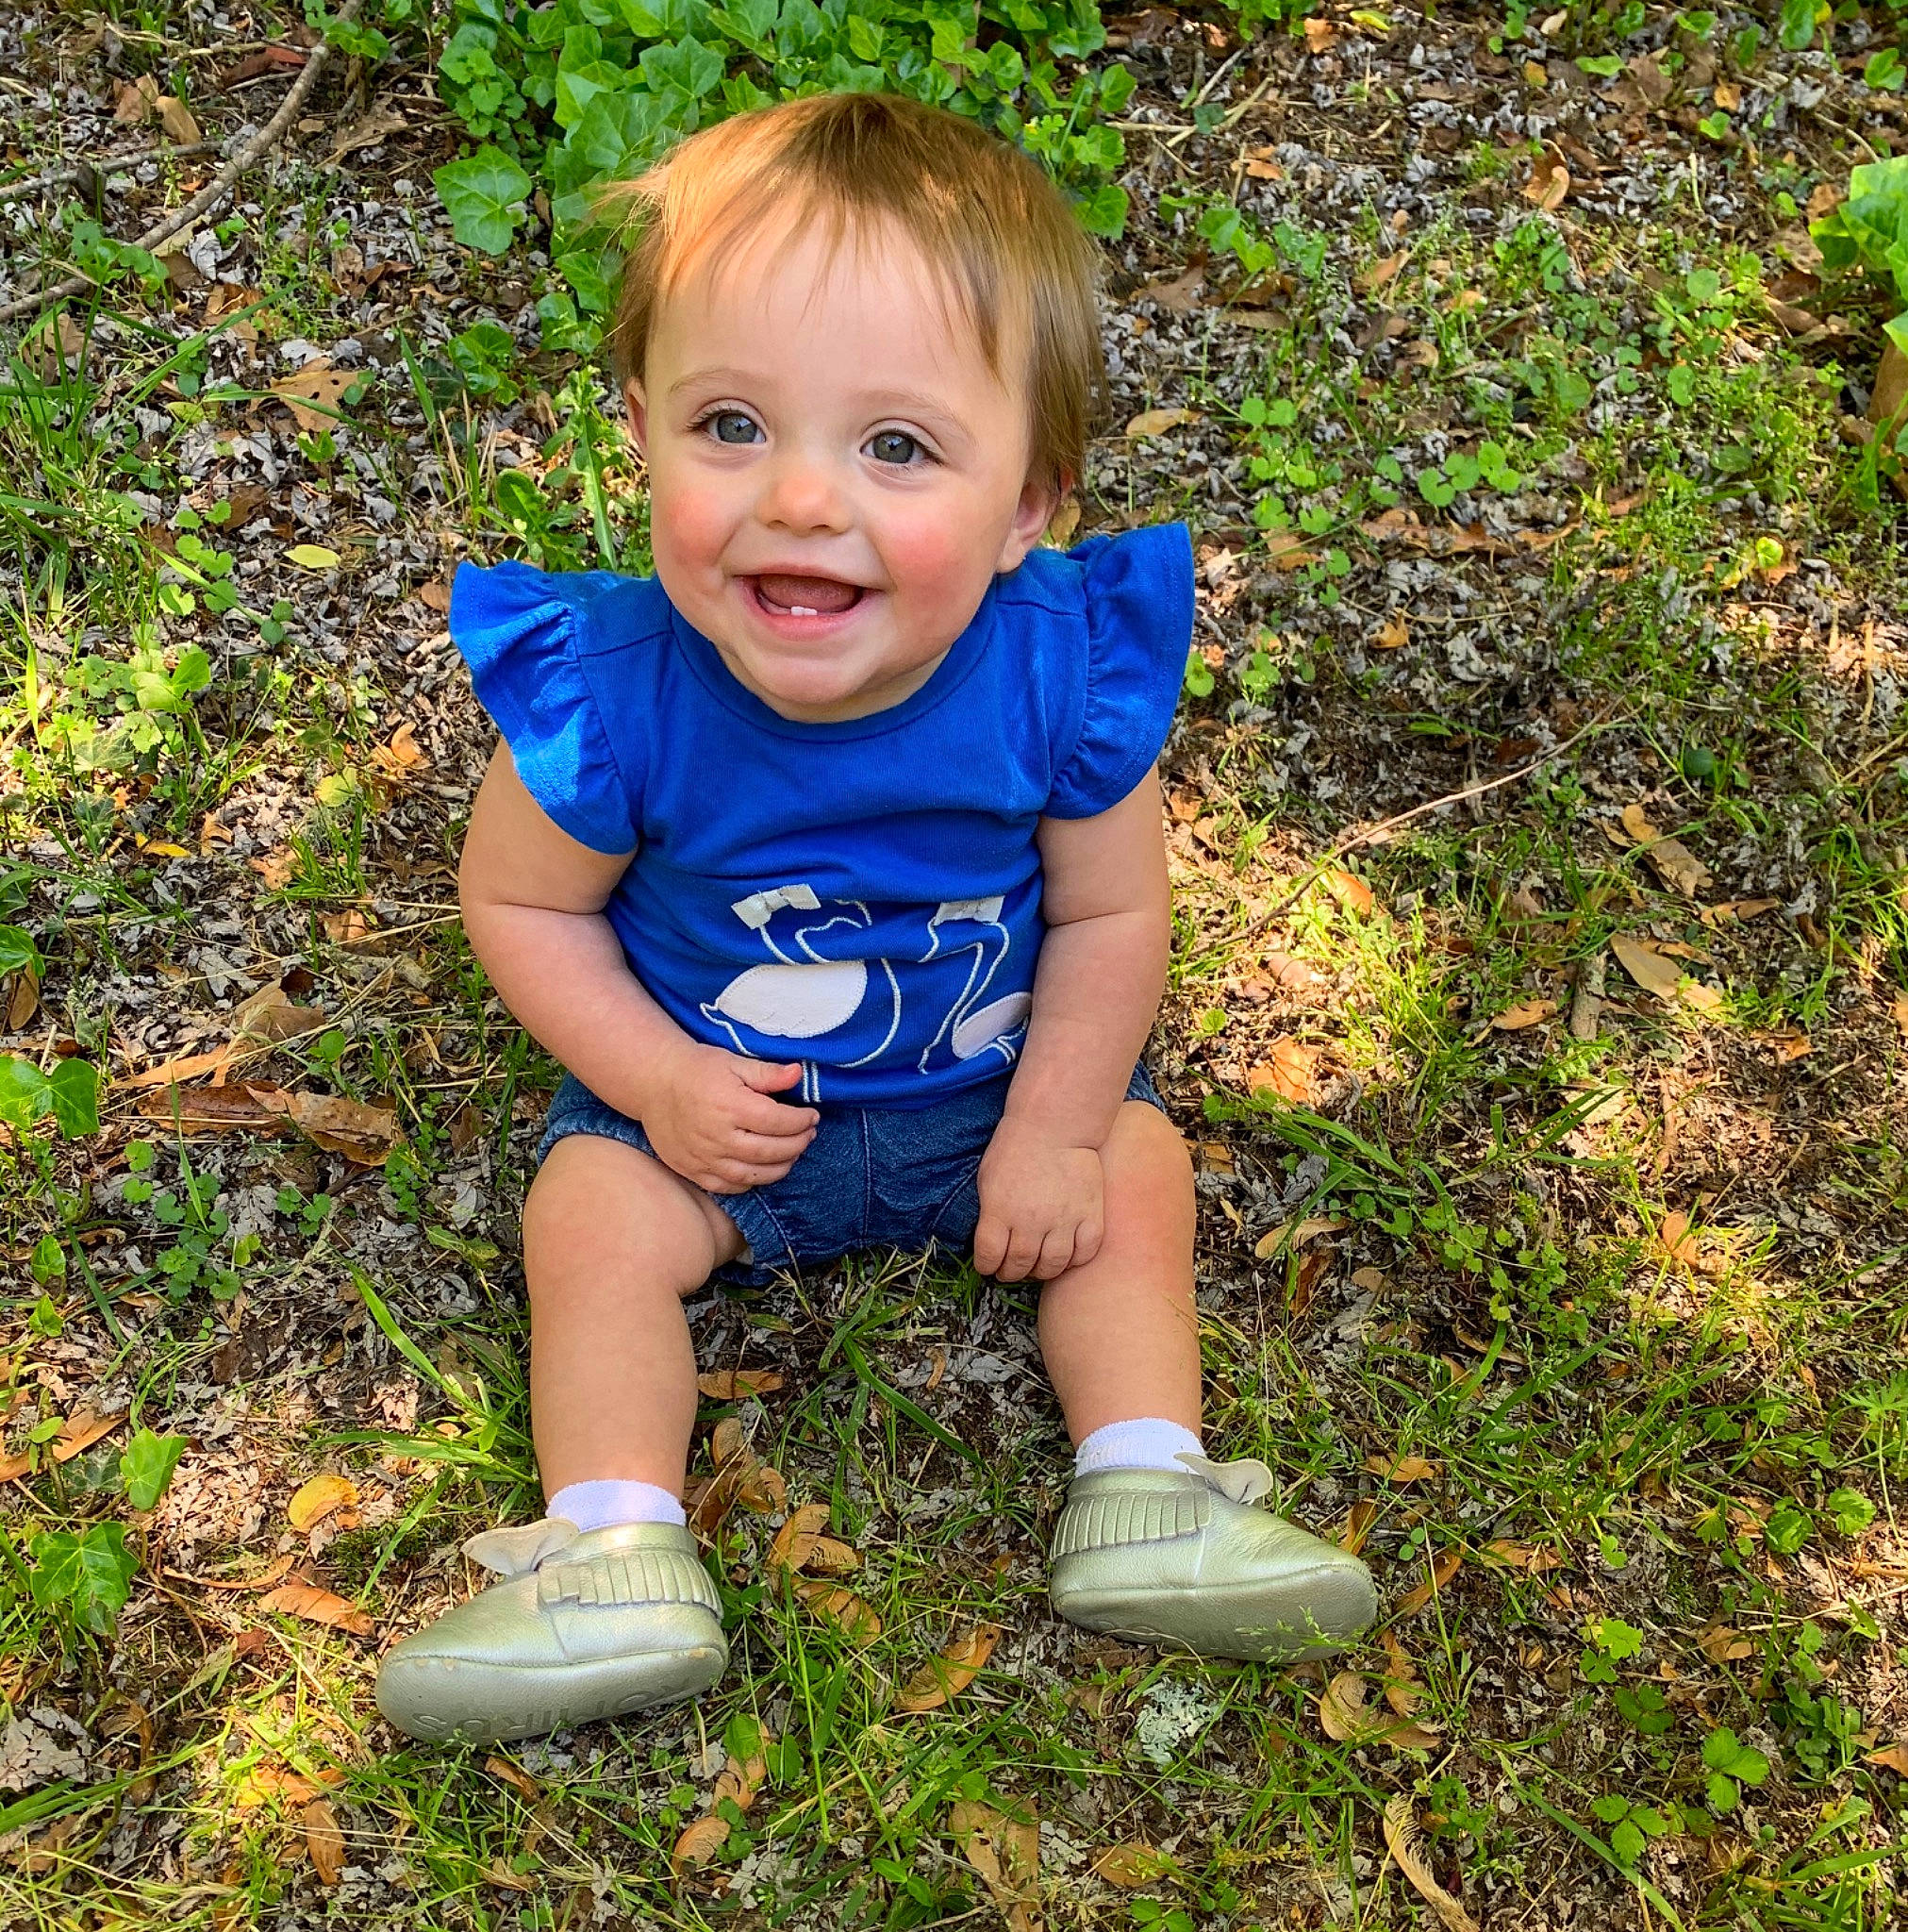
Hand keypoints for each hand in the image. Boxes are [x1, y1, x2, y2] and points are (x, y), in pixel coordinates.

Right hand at [637, 1042, 817, 1193]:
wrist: (654, 1083)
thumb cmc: (697, 1069)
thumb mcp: (734, 1063)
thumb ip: (767, 1073)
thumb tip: (798, 1074)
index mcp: (730, 1105)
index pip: (778, 1121)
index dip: (802, 1121)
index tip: (812, 1116)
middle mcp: (717, 1136)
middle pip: (770, 1151)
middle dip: (797, 1144)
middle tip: (808, 1135)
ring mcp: (704, 1158)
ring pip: (753, 1175)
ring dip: (780, 1167)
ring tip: (792, 1153)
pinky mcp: (693, 1171)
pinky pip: (729, 1186)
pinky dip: (751, 1182)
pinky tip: (763, 1169)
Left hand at [974, 1116, 1104, 1281]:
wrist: (1054, 1126)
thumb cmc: (1016, 1148)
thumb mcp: (987, 1179)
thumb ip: (990, 1214)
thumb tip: (990, 1242)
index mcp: (999, 1211)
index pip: (989, 1257)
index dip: (987, 1266)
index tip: (989, 1265)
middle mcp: (1030, 1222)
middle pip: (1019, 1266)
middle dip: (1011, 1272)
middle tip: (1012, 1269)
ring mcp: (1063, 1220)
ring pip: (1052, 1266)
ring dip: (1041, 1271)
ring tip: (1038, 1264)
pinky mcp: (1089, 1215)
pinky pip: (1085, 1252)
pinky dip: (1075, 1260)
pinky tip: (1066, 1254)